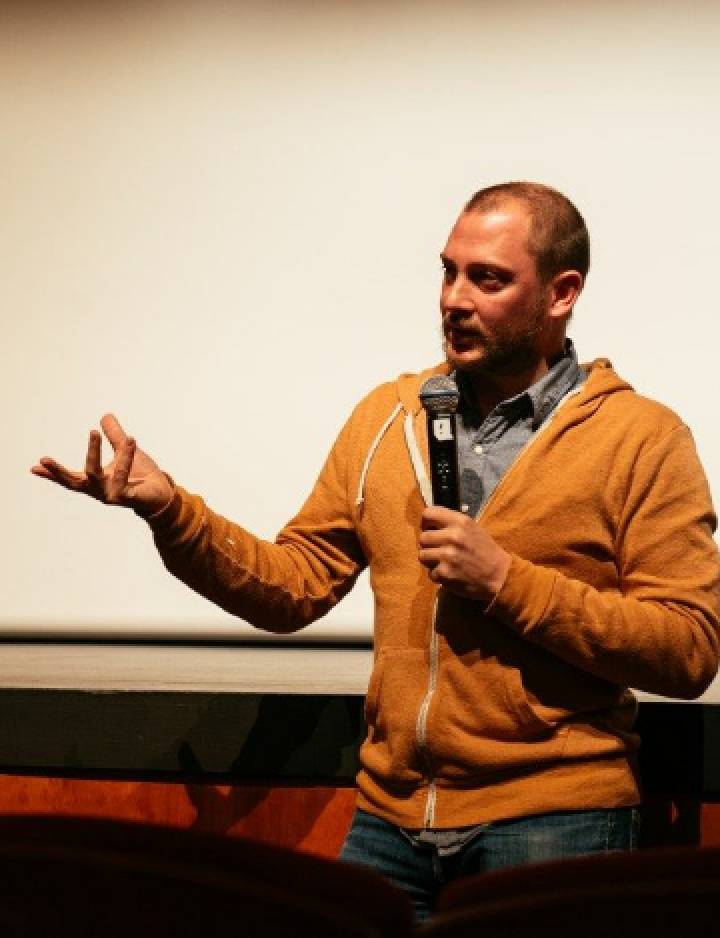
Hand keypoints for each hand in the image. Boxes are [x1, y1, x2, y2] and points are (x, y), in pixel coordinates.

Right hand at [31, 414, 174, 516]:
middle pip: (73, 482)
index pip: (70, 478)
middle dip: (58, 471)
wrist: (162, 492)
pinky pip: (122, 476)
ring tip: (94, 432)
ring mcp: (111, 495)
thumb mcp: (124, 451)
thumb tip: (104, 416)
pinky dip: (125, 457)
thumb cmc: (141, 475)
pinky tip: (130, 442)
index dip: (53, 473)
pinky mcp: (127, 497)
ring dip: (94, 452)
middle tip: (44, 458)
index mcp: (95, 482)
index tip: (34, 467)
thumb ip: (115, 436)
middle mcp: (99, 491)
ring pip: (96, 473)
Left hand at [418, 506, 510, 601]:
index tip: (430, 530)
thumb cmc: (485, 551)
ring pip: (422, 555)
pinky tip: (451, 573)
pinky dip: (438, 575)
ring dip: (431, 561)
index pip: (428, 514)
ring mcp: (448, 555)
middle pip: (423, 538)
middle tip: (441, 550)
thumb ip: (451, 524)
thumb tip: (428, 523)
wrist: (499, 576)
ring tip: (445, 562)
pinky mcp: (445, 573)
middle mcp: (452, 536)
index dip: (426, 523)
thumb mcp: (472, 528)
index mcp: (460, 522)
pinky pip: (430, 573)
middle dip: (429, 545)